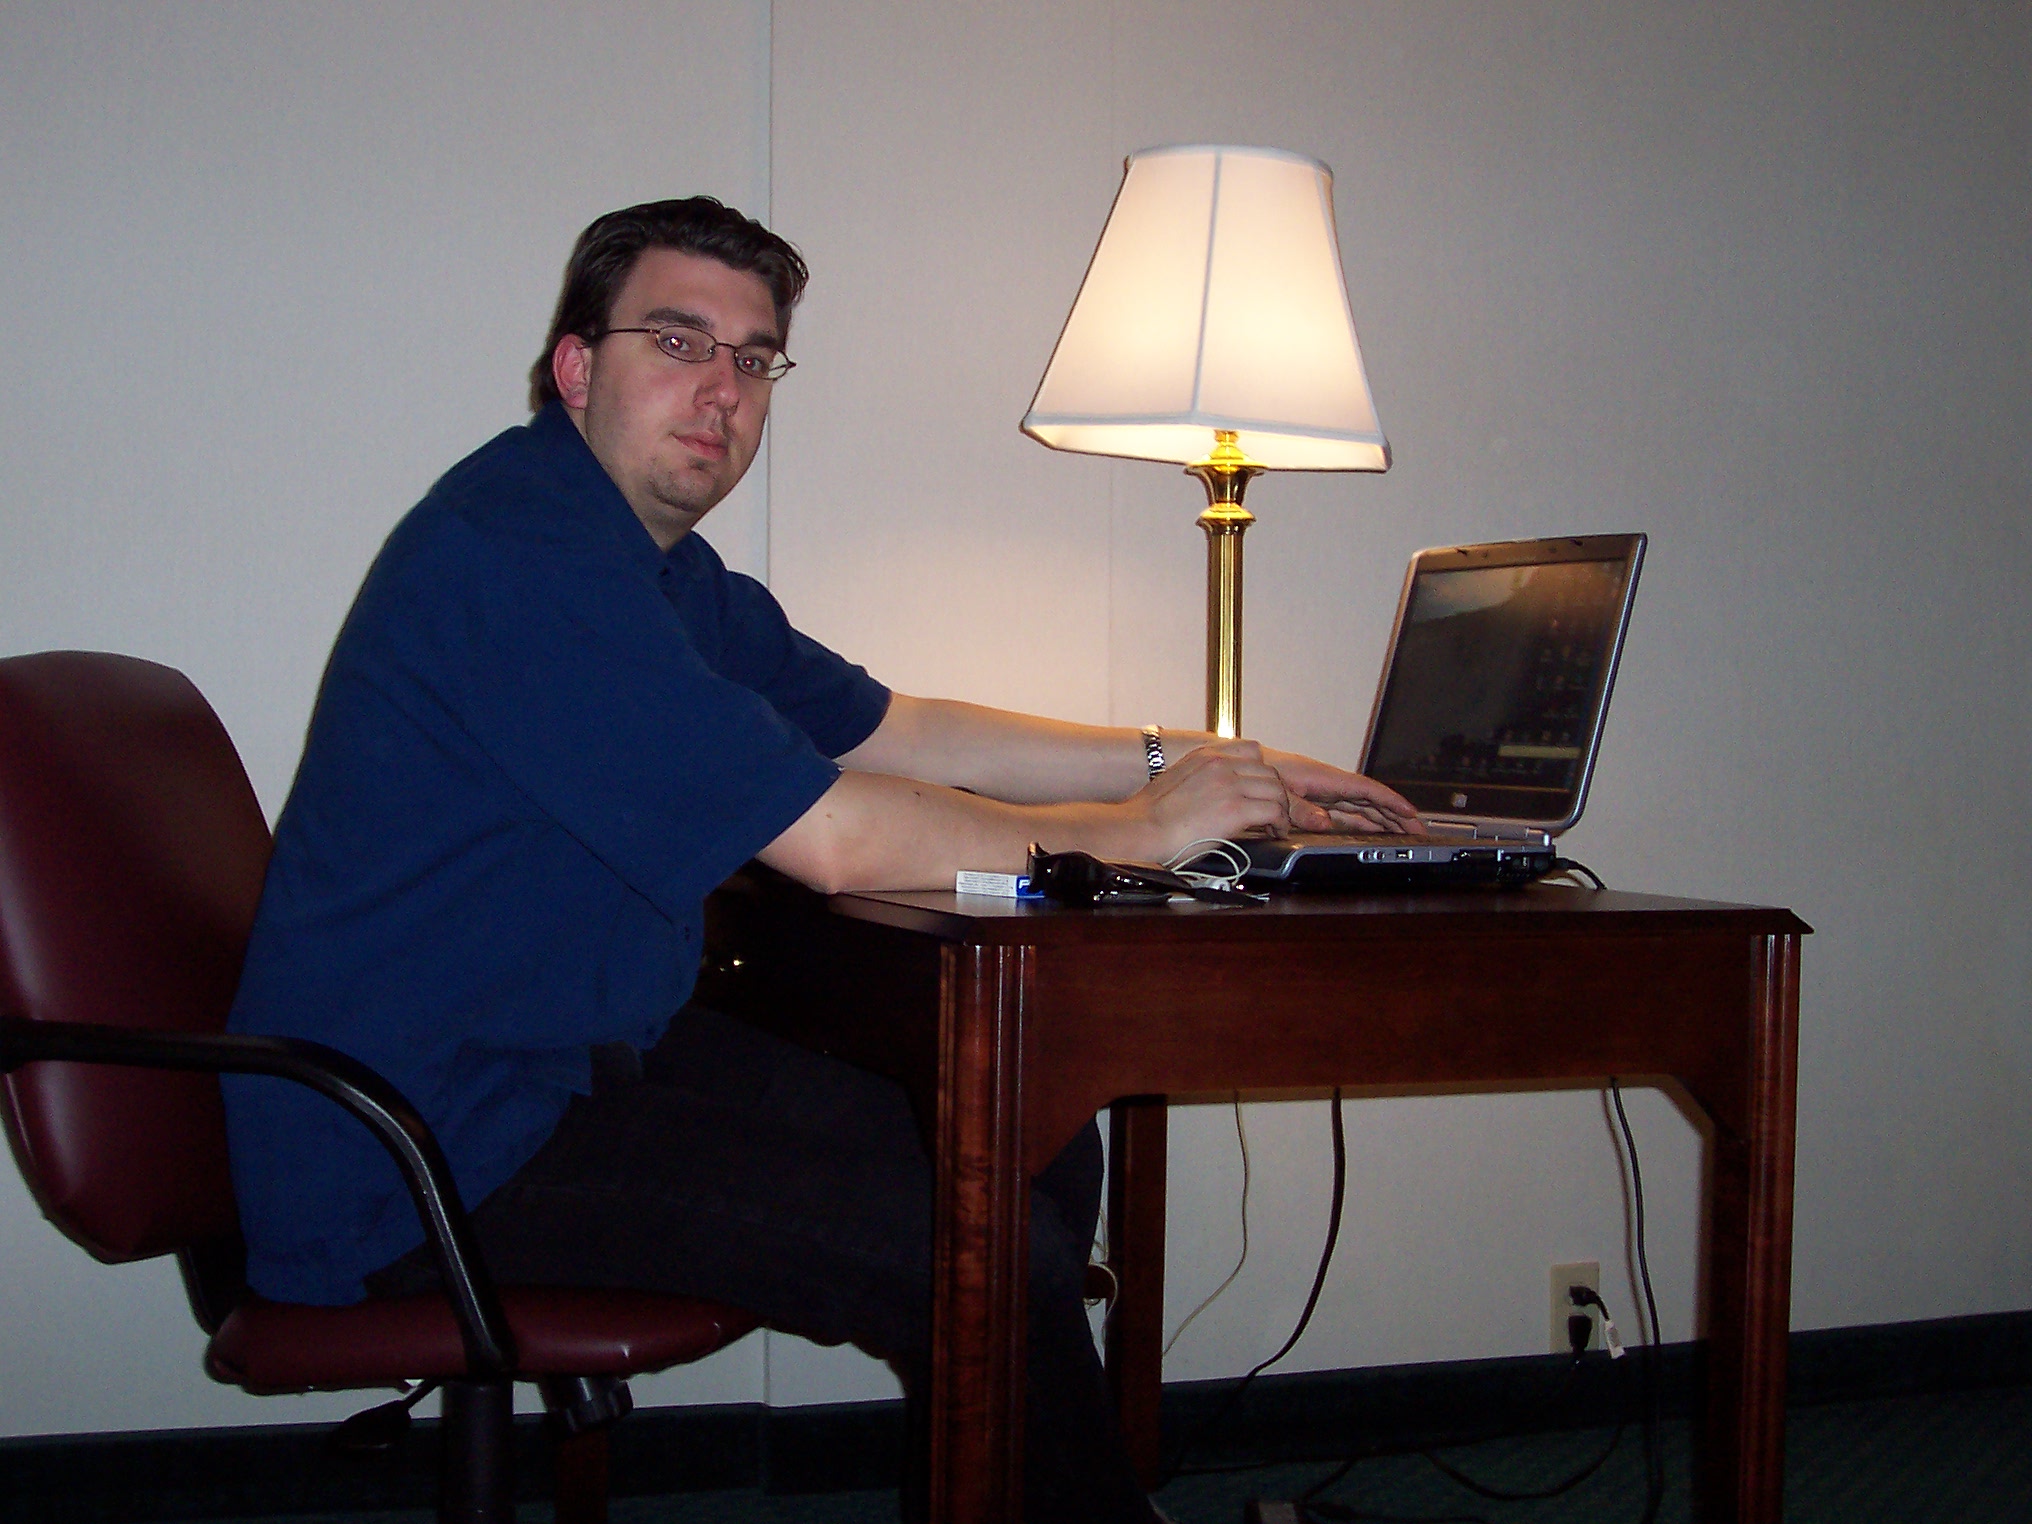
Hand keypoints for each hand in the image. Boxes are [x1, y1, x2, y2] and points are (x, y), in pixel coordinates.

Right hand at [1132, 739, 1295, 854]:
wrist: (1140, 830)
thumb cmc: (1149, 815)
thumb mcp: (1176, 779)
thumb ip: (1201, 777)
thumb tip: (1217, 792)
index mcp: (1205, 755)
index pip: (1251, 751)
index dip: (1262, 772)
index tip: (1262, 789)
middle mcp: (1220, 764)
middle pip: (1269, 771)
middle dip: (1275, 792)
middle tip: (1274, 811)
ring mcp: (1229, 785)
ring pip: (1276, 789)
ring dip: (1281, 808)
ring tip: (1275, 823)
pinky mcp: (1235, 809)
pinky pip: (1274, 810)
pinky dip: (1279, 822)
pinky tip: (1274, 831)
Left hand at [1259, 747, 1423, 834]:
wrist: (1245, 763)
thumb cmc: (1261, 769)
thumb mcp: (1279, 790)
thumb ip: (1300, 808)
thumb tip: (1324, 824)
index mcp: (1325, 779)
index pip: (1366, 790)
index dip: (1390, 801)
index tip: (1410, 812)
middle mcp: (1331, 785)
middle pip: (1371, 801)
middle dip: (1396, 815)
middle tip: (1418, 830)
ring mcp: (1327, 794)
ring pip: (1363, 807)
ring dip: (1385, 819)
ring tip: (1406, 832)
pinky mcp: (1319, 801)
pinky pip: (1349, 811)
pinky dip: (1366, 820)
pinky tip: (1377, 828)